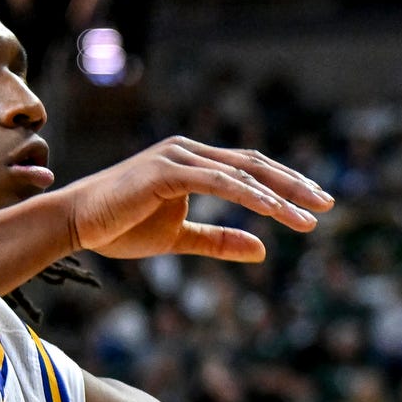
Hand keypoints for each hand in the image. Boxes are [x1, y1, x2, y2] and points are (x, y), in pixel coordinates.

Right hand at [61, 136, 330, 261]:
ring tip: (307, 217)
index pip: (250, 168)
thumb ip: (219, 241)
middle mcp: (189, 152)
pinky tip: (272, 211)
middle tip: (327, 204)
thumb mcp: (179, 239)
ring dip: (278, 196)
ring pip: (241, 173)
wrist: (75, 225)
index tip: (315, 205)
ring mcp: (177, 157)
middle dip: (294, 185)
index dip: (285, 185)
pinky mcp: (165, 170)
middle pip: (254, 164)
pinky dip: (248, 195)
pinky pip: (217, 181)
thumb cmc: (121, 228)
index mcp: (194, 162)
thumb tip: (262, 250)